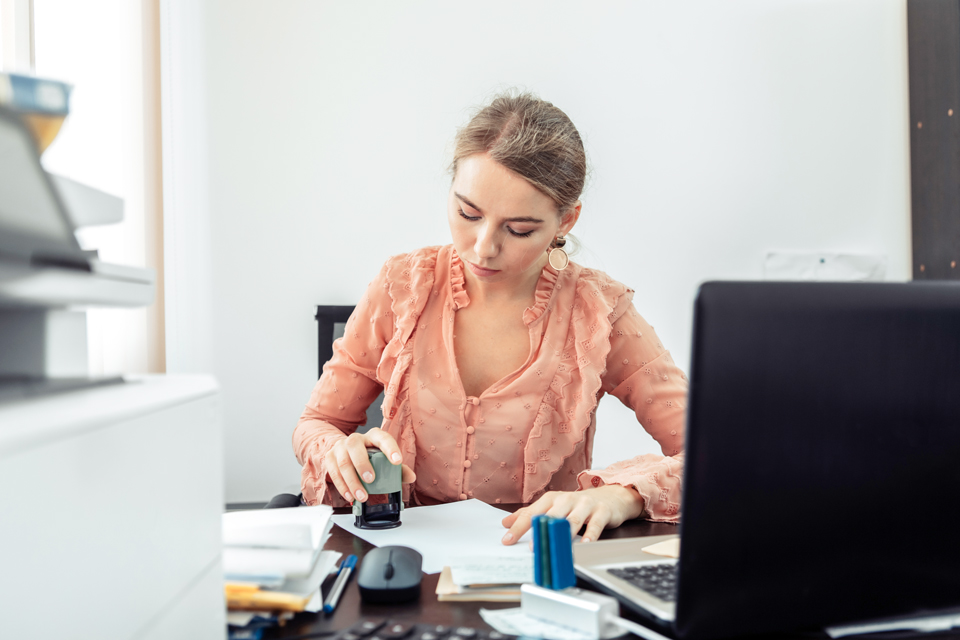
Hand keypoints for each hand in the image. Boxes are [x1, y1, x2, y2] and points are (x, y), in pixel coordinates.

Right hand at [324, 427, 415, 502]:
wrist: (346, 450)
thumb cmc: (370, 455)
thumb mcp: (385, 459)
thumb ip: (399, 469)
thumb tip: (410, 477)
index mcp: (373, 436)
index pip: (382, 438)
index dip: (390, 448)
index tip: (397, 461)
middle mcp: (355, 439)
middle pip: (355, 446)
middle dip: (362, 464)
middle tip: (371, 479)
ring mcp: (340, 447)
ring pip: (343, 462)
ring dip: (352, 481)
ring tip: (362, 496)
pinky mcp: (330, 457)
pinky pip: (333, 472)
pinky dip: (342, 486)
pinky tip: (349, 496)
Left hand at [499, 485, 644, 544]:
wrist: (610, 496)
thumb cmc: (578, 504)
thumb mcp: (553, 506)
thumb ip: (530, 514)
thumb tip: (506, 522)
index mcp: (552, 499)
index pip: (532, 512)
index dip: (519, 526)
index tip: (507, 539)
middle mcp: (567, 500)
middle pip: (550, 515)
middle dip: (539, 530)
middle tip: (531, 546)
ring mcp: (585, 505)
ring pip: (572, 519)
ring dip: (563, 533)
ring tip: (556, 545)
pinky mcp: (601, 512)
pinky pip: (595, 524)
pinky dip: (590, 535)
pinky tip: (585, 545)